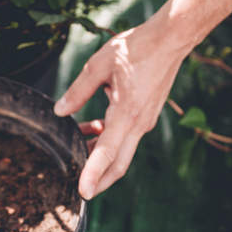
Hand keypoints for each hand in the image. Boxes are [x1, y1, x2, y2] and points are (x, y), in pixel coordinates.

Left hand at [54, 23, 190, 199]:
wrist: (172, 39)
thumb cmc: (138, 48)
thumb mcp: (100, 65)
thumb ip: (78, 91)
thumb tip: (60, 111)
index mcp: (127, 113)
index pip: (107, 152)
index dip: (92, 173)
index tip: (83, 192)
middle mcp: (139, 124)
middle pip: (118, 165)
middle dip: (99, 181)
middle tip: (80, 191)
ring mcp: (144, 123)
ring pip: (120, 153)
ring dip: (98, 156)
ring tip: (75, 143)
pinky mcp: (145, 118)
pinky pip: (124, 138)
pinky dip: (107, 141)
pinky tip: (92, 127)